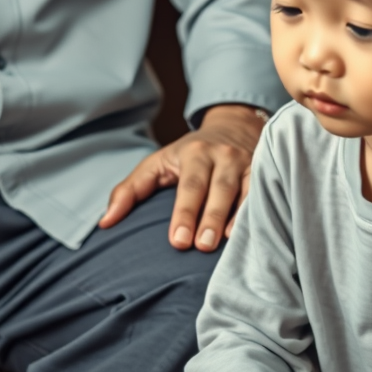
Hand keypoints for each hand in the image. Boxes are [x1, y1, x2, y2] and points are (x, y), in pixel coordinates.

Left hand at [98, 103, 265, 249]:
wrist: (234, 125)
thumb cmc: (189, 154)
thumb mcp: (158, 164)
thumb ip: (131, 191)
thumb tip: (105, 222)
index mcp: (195, 153)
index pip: (189, 185)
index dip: (184, 212)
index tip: (177, 241)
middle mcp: (223, 155)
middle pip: (218, 188)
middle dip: (210, 217)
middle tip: (201, 246)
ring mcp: (248, 162)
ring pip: (245, 190)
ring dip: (237, 217)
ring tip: (227, 244)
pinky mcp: (266, 170)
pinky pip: (267, 191)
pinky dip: (262, 211)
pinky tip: (257, 233)